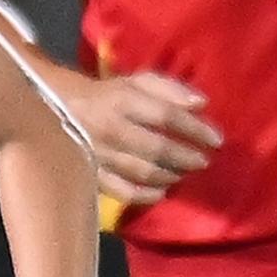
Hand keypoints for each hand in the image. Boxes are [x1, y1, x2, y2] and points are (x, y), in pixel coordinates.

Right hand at [64, 70, 222, 206]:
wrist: (59, 108)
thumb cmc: (109, 95)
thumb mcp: (137, 81)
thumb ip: (169, 89)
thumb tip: (201, 104)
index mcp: (123, 100)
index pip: (166, 116)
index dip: (195, 129)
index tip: (216, 140)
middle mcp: (111, 128)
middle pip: (157, 148)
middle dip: (186, 157)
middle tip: (203, 161)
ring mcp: (99, 155)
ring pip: (142, 172)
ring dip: (170, 174)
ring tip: (184, 173)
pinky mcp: (91, 175)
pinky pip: (123, 191)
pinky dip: (147, 195)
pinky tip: (162, 191)